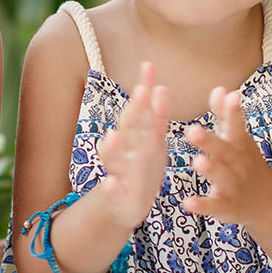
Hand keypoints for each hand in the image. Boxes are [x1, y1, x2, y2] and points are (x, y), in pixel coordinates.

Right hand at [92, 62, 171, 229]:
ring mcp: (118, 172)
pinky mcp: (117, 198)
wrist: (125, 206)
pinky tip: (110, 183)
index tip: (149, 66)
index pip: (140, 107)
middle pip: (127, 127)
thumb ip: (156, 117)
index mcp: (135, 136)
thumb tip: (161, 87)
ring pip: (113, 158)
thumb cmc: (140, 168)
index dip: (144, 88)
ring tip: (114, 136)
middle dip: (134, 110)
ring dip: (112, 147)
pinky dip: (110, 188)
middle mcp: (124, 150)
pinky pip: (112, 192)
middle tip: (142, 90)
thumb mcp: (151, 142)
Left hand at [181, 87, 271, 223]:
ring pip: (223, 177)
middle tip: (192, 130)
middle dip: (210, 141)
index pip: (237, 126)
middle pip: (226, 151)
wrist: (268, 202)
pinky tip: (187, 202)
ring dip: (211, 170)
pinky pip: (215, 206)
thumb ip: (225, 116)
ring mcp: (235, 186)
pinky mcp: (227, 207)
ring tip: (197, 161)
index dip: (234, 112)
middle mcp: (239, 164)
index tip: (231, 95)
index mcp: (240, 145)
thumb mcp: (238, 140)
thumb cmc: (245, 163)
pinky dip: (202, 206)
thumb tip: (219, 89)